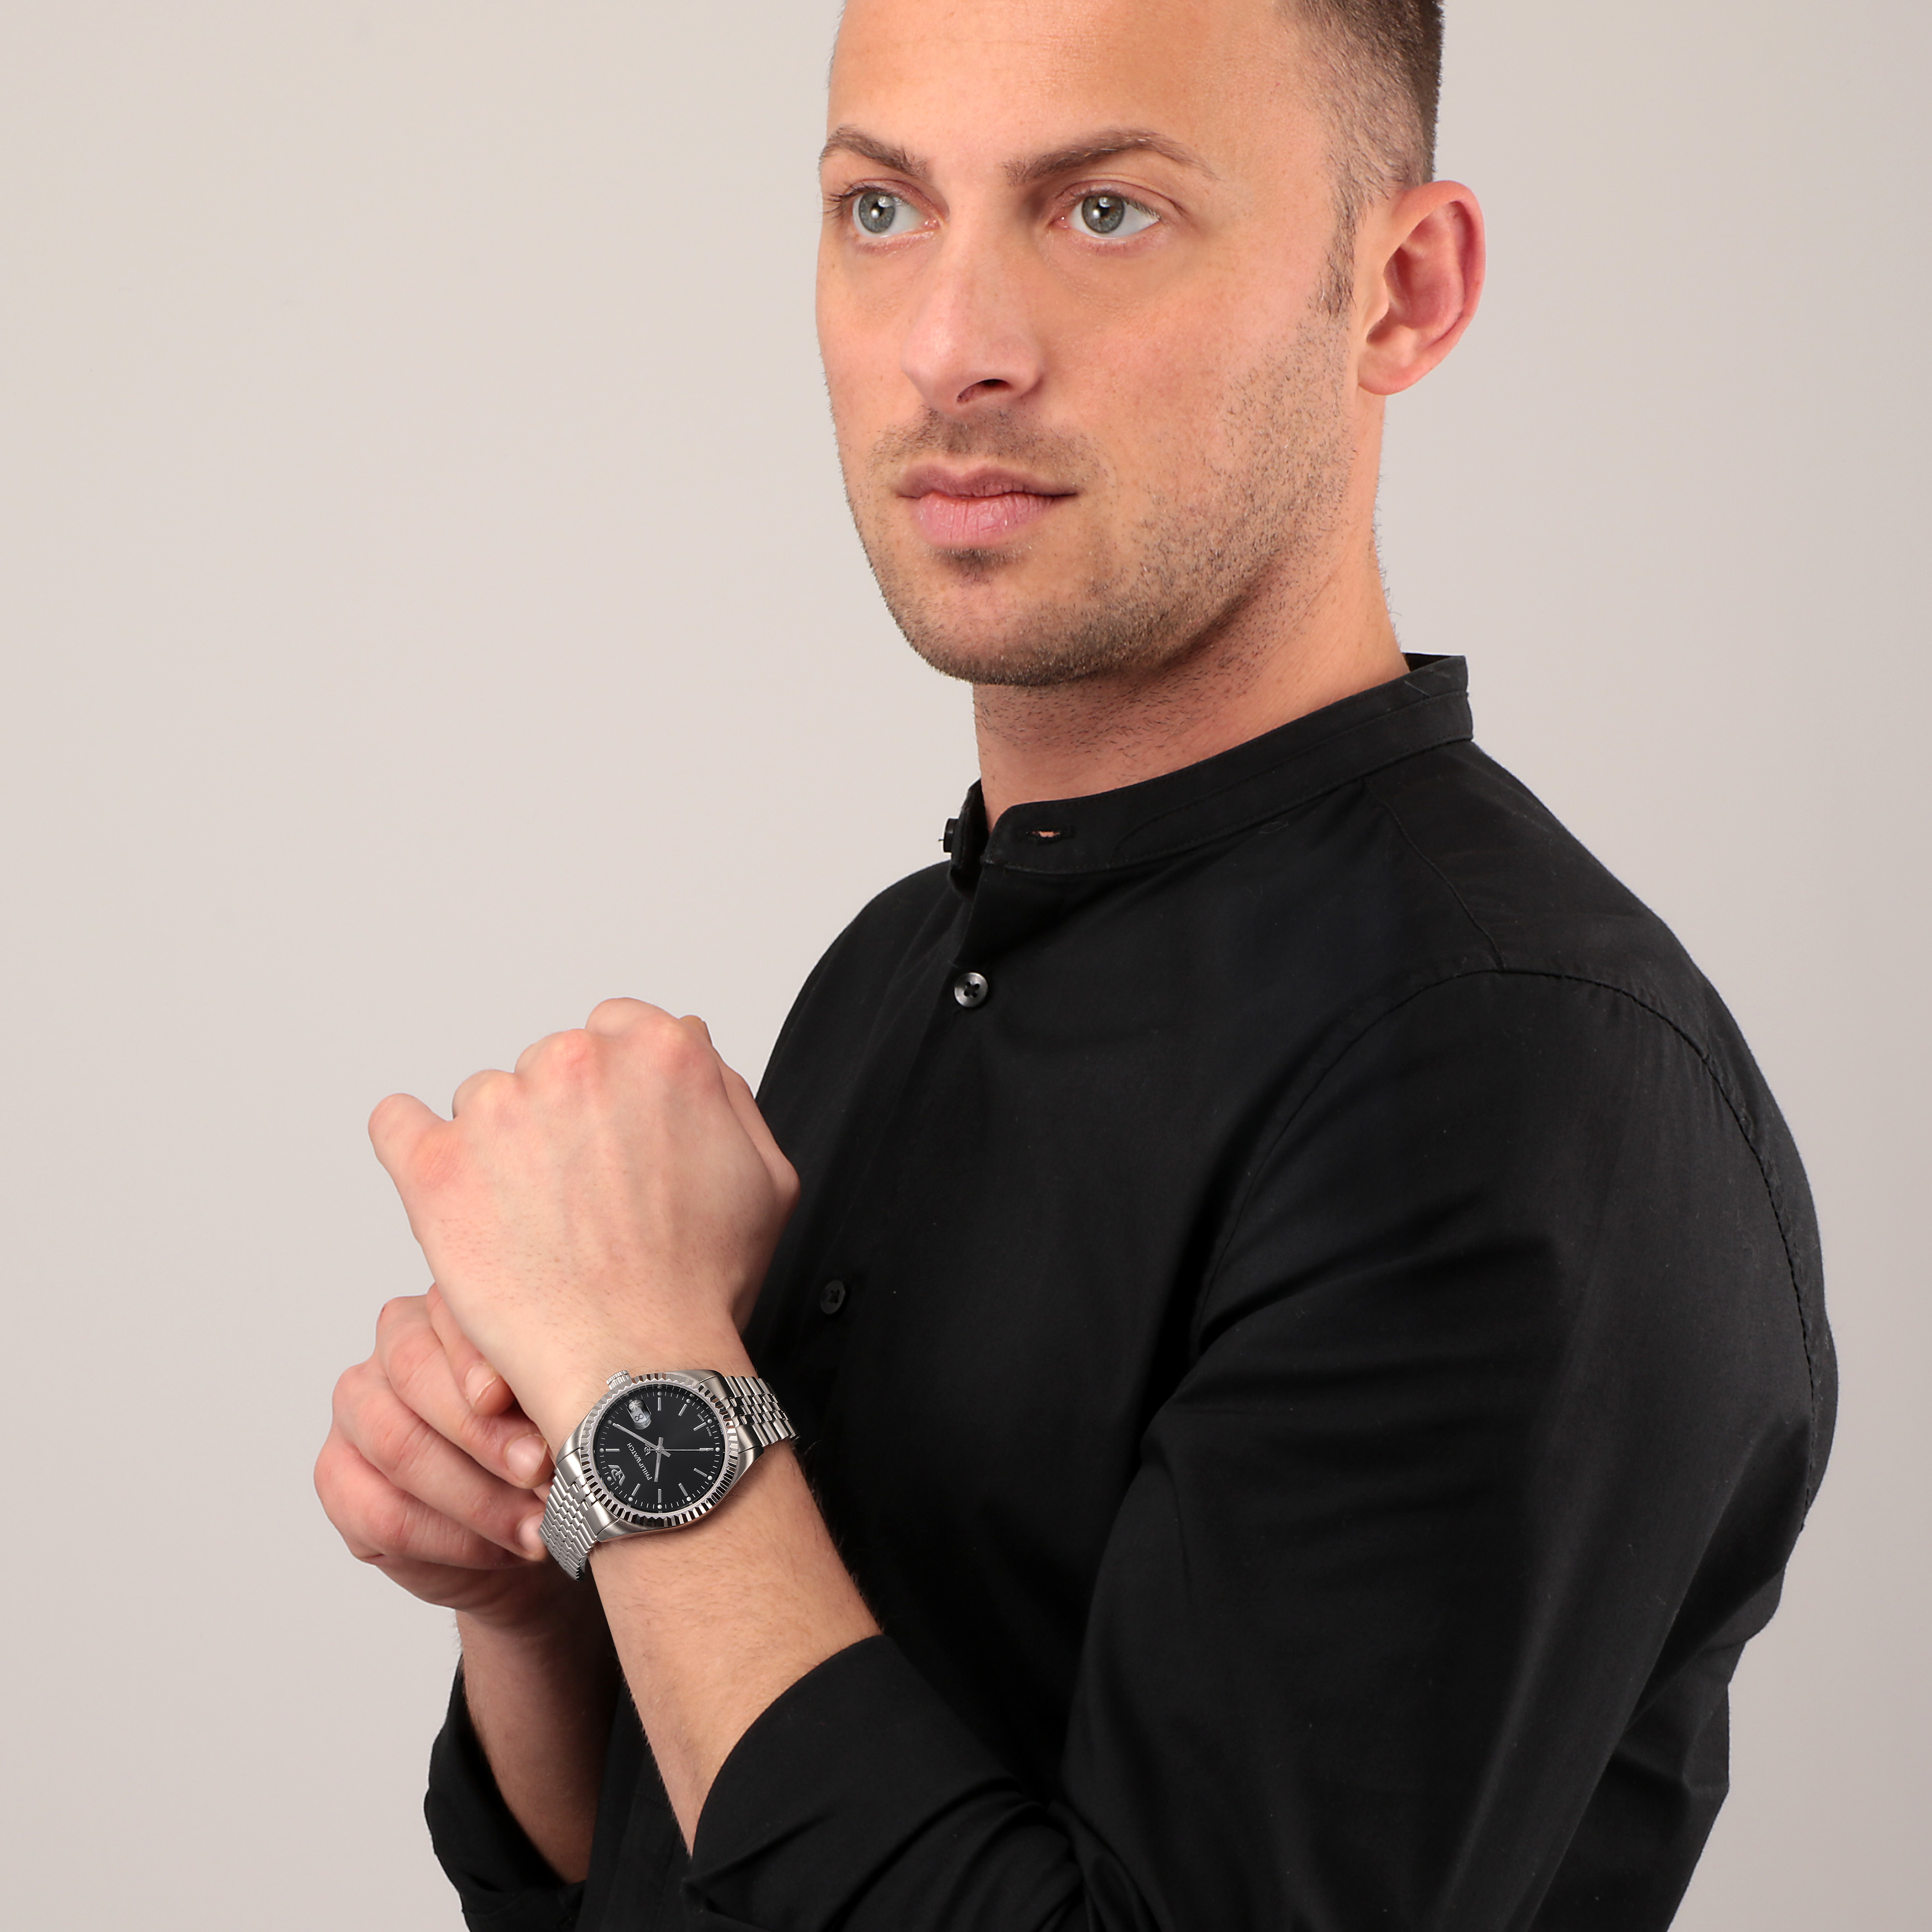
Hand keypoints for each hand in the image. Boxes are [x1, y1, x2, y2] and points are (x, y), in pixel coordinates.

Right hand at [315, 1285, 577, 1631]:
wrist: (533, 1529)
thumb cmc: (553, 1448)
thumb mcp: (562, 1410)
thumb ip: (550, 1391)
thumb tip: (567, 1404)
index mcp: (449, 1310)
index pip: (447, 1311)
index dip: (478, 1357)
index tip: (512, 1396)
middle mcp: (393, 1348)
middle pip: (415, 1374)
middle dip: (484, 1433)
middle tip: (542, 1471)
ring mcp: (357, 1411)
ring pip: (398, 1446)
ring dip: (476, 1497)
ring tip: (538, 1527)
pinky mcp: (338, 1479)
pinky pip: (382, 1513)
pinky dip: (452, 1540)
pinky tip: (500, 1550)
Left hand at [366, 1001, 799, 1445]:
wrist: (640, 1364)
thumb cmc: (703, 1282)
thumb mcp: (764, 1174)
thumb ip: (723, 1091)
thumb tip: (686, 1040)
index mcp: (659, 1051)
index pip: (614, 1031)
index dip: (615, 1093)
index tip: (612, 1142)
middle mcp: (577, 1062)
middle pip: (549, 1067)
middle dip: (559, 1121)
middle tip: (579, 1198)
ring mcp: (499, 1110)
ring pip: (483, 1101)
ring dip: (500, 1147)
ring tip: (530, 1223)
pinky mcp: (436, 1164)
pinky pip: (396, 1121)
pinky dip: (412, 1144)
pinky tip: (447, 1183)